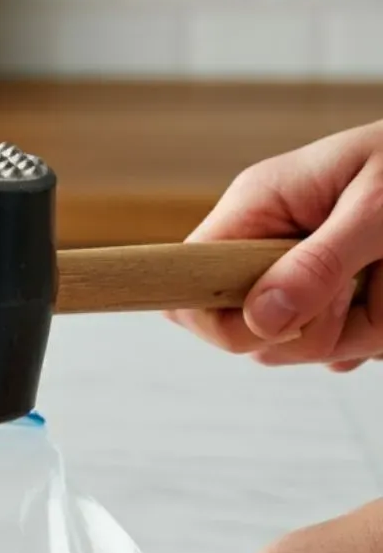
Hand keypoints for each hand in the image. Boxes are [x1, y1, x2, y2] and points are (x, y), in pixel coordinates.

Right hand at [169, 121, 382, 369]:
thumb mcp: (378, 210)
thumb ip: (318, 264)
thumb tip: (261, 318)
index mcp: (257, 207)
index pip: (189, 282)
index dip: (217, 320)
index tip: (278, 320)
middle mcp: (264, 244)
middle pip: (241, 331)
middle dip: (308, 330)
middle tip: (357, 290)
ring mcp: (293, 274)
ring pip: (290, 346)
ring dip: (351, 331)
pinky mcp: (323, 296)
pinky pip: (325, 345)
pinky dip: (365, 336)